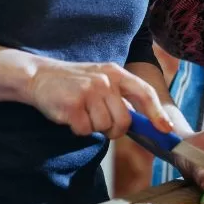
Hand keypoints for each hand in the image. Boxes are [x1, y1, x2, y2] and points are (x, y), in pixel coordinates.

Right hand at [27, 60, 174, 138]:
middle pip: (124, 121)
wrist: (38, 76)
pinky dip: (78, 129)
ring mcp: (89, 91)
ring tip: (81, 112)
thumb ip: (120, 96)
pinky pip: (85, 130)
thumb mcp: (101, 80)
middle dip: (114, 130)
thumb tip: (145, 122)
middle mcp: (105, 80)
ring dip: (93, 128)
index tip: (166, 129)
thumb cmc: (74, 82)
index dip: (157, 113)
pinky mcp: (73, 105)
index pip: (145, 92)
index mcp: (116, 73)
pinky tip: (70, 115)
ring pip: (104, 128)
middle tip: (99, 122)